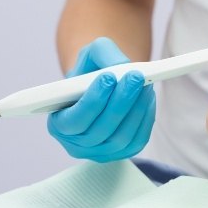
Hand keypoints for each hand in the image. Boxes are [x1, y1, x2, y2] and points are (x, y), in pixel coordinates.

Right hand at [47, 37, 155, 162]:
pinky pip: (137, 140)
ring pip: (121, 136)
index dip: (92, 101)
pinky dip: (145, 118)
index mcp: (59, 124)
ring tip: (145, 84)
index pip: (75, 120)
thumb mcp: (91, 55)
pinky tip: (147, 98)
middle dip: (121, 102)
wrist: (103, 86)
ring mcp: (101, 153)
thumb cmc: (92, 72)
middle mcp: (77, 144)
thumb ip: (102, 55)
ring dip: (136, 109)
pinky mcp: (123, 153)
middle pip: (101, 130)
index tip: (108, 77)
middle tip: (135, 77)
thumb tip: (121, 67)